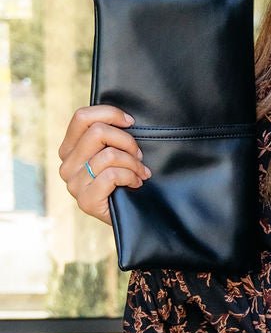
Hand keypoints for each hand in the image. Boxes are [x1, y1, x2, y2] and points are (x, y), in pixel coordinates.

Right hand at [58, 105, 150, 225]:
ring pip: (109, 154)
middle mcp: (66, 165)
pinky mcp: (85, 201)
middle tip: (139, 155)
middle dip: (127, 141)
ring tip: (142, 172)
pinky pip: (112, 175)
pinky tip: (136, 183)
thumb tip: (125, 118)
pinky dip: (131, 176)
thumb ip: (108, 137)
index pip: (82, 117)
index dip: (110, 113)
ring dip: (133, 163)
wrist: (129, 219)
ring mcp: (73, 184)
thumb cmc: (123, 182)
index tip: (131, 122)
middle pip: (98, 132)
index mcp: (69, 149)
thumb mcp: (112, 154)